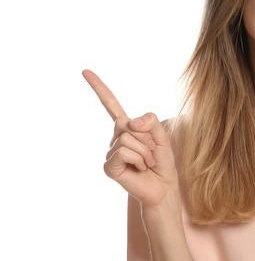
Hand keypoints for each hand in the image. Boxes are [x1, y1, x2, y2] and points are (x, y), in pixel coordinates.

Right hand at [82, 69, 178, 207]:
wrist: (164, 188)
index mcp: (127, 129)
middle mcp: (115, 139)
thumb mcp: (162, 136)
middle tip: (151, 152)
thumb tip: (129, 122)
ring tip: (147, 163)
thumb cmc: (163, 164)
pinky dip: (139, 158)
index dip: (100, 88)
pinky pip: (124, 150)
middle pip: (128, 122)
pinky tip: (140, 169)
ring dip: (145, 151)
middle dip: (147, 137)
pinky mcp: (109, 166)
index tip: (85, 71)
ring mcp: (111, 152)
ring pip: (128, 137)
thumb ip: (150, 121)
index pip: (111, 105)